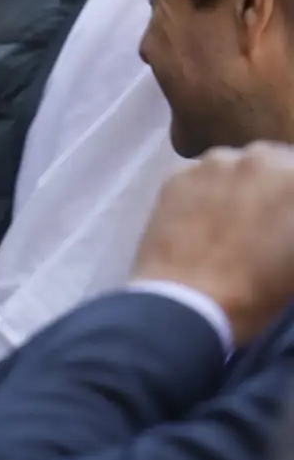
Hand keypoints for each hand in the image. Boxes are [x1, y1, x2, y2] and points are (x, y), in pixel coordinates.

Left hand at [133, 142, 293, 346]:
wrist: (186, 303)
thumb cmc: (259, 292)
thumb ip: (291, 224)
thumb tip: (284, 220)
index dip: (288, 207)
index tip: (285, 221)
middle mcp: (262, 157)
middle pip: (277, 162)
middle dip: (276, 185)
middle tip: (266, 219)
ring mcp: (215, 162)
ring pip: (236, 165)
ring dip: (241, 184)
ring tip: (232, 218)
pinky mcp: (177, 174)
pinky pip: (201, 176)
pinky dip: (205, 191)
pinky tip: (200, 219)